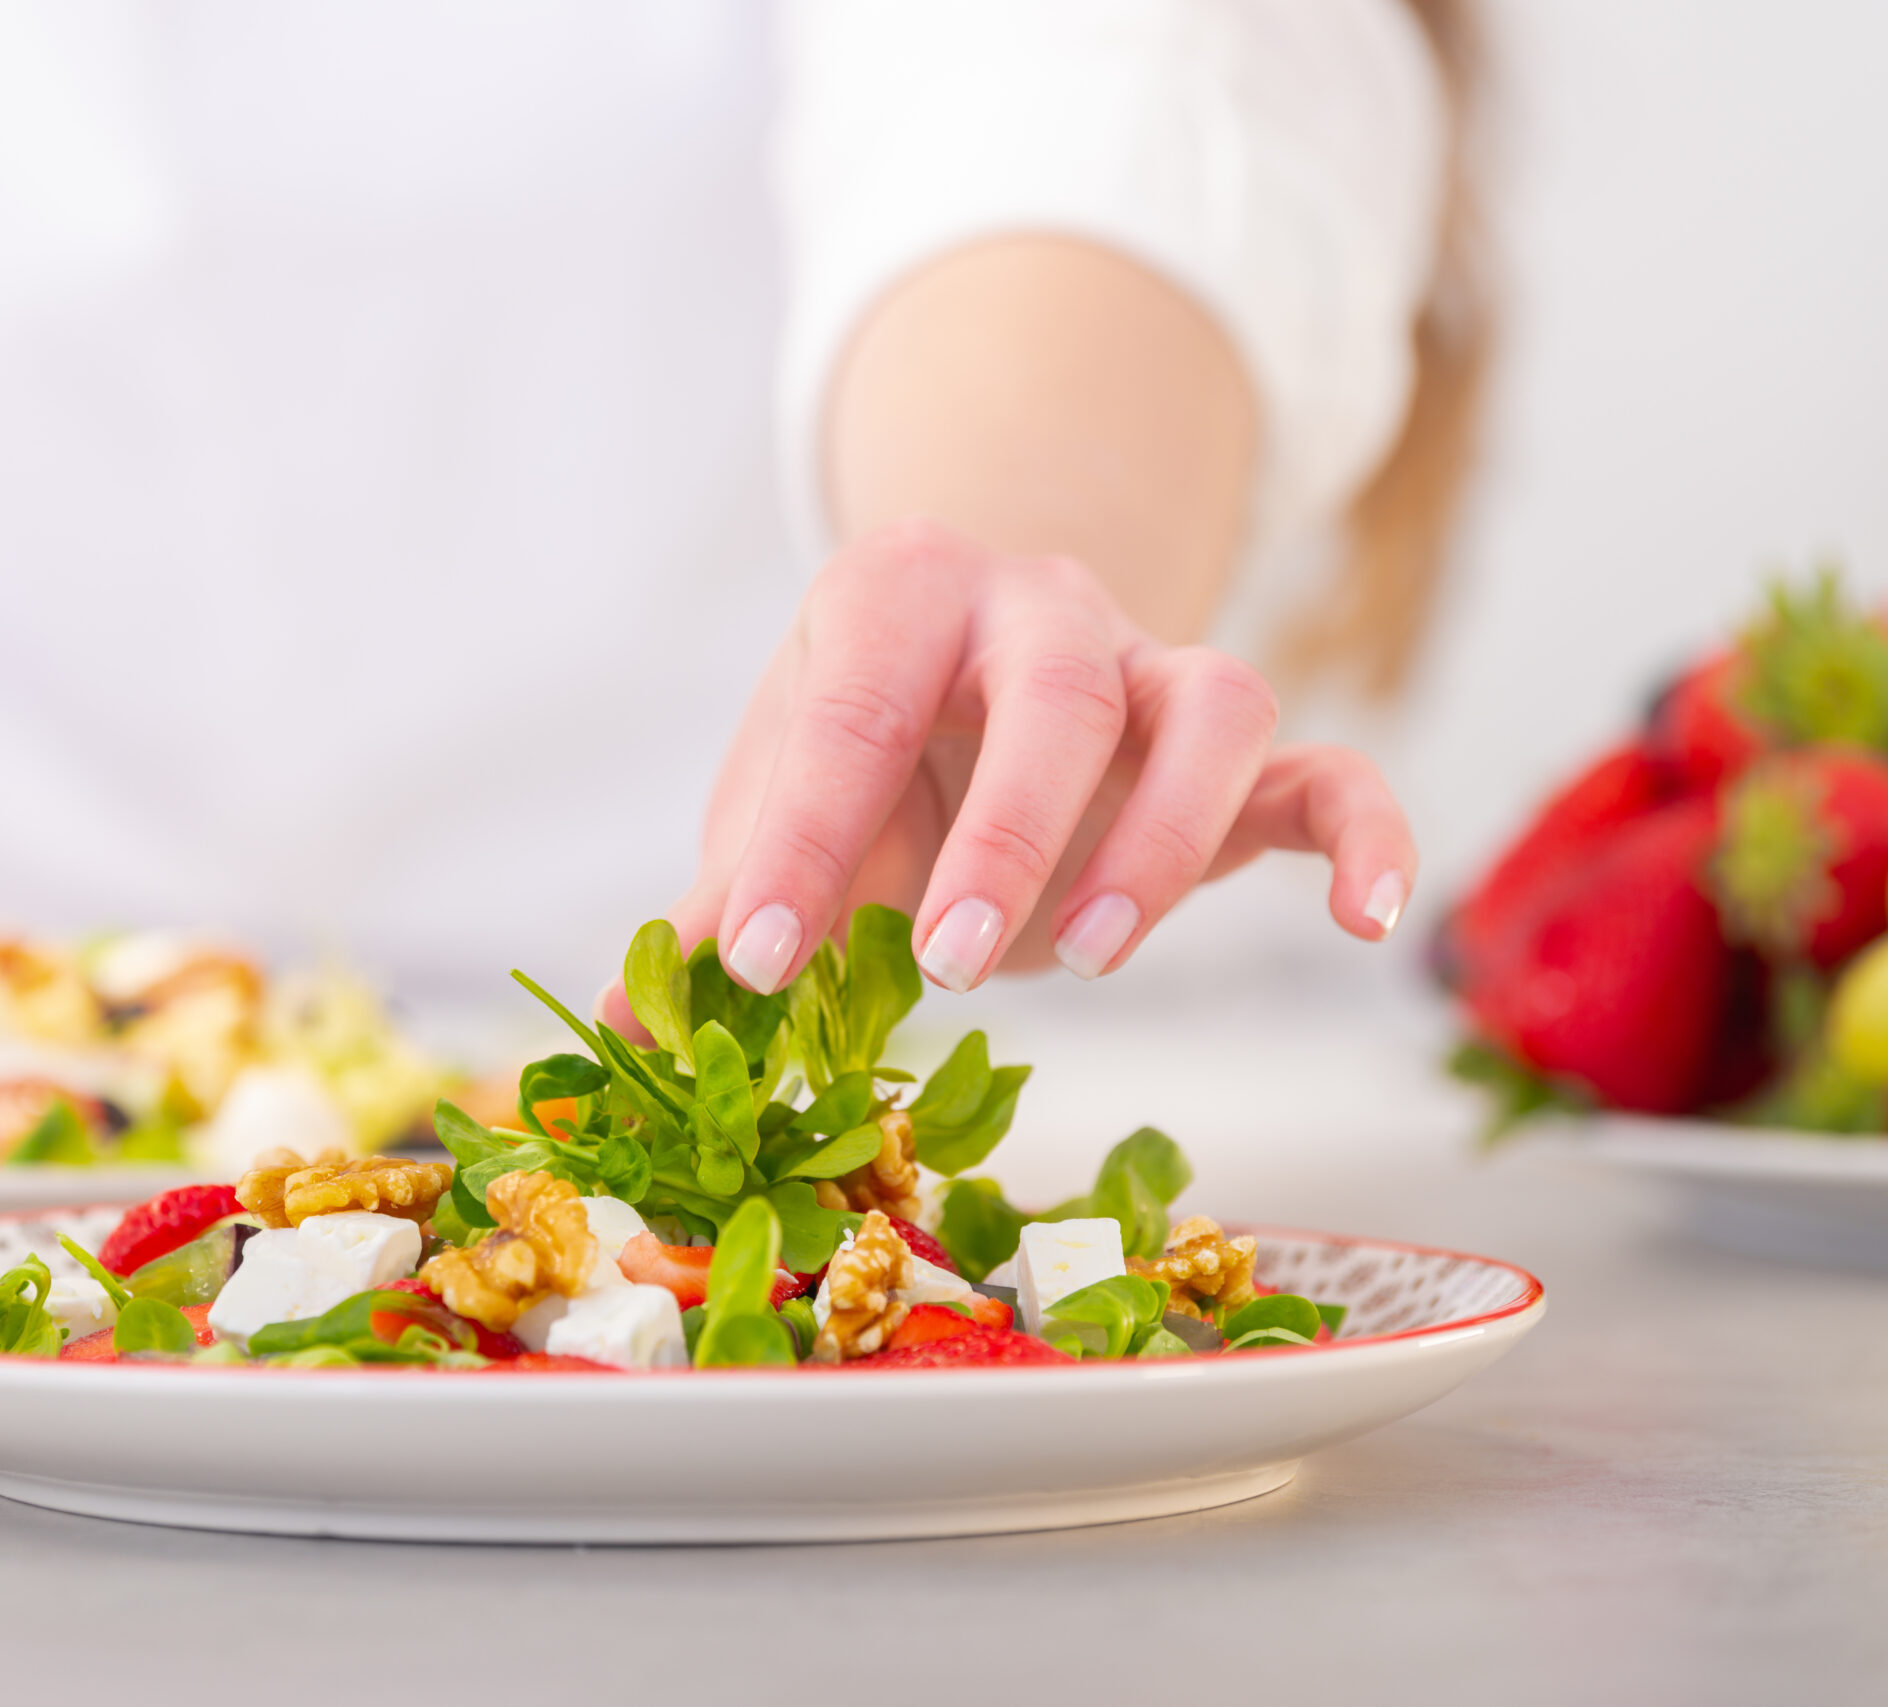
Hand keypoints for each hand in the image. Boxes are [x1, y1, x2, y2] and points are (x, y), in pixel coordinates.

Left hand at [664, 522, 1414, 995]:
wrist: (975, 670)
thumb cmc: (866, 755)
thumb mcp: (779, 811)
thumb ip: (718, 906)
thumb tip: (616, 1029)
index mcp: (899, 595)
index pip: (853, 708)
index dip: (803, 843)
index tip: (754, 962)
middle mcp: (1042, 606)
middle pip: (1055, 690)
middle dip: (1006, 829)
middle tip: (946, 962)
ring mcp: (1157, 665)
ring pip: (1215, 707)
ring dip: (1162, 840)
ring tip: (1088, 960)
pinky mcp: (1245, 751)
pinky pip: (1333, 768)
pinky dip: (1370, 835)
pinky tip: (1368, 923)